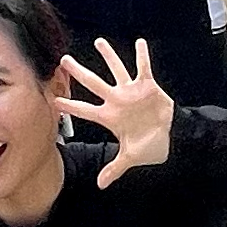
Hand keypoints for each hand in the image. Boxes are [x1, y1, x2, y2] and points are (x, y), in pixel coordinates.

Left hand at [54, 38, 173, 185]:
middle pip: (94, 84)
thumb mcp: (130, 157)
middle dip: (78, 73)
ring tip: (99, 41)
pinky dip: (143, 56)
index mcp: (110, 117)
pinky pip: (144, 69)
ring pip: (117, 70)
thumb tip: (100, 185)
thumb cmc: (150, 145)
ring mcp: (131, 92)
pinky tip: (140, 42)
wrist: (172, 137)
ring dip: (109, 56)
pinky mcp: (148, 86)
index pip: (85, 111)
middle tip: (63, 61)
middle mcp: (117, 101)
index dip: (70, 106)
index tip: (54, 100)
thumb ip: (114, 169)